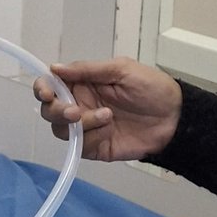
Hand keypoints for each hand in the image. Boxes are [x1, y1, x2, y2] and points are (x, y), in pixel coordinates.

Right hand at [32, 59, 183, 163]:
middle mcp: (79, 105)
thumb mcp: (121, 69)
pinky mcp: (94, 148)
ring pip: (61, 130)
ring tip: (108, 117)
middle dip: (57, 111)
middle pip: (49, 111)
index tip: (46, 93)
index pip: (50, 85)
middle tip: (76, 112)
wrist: (175, 118)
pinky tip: (110, 130)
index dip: (41, 89)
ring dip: (80, 124)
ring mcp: (86, 128)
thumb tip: (54, 68)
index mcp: (82, 83)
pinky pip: (79, 146)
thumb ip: (87, 70)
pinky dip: (91, 138)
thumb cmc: (151, 88)